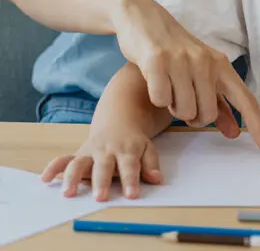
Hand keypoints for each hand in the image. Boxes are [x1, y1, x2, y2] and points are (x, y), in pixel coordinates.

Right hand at [41, 126, 160, 201]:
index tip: (132, 195)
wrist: (119, 119)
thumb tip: (157, 178)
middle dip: (102, 182)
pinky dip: (53, 167)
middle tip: (100, 198)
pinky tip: (46, 178)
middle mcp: (107, 151)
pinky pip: (63, 159)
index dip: (131, 180)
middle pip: (104, 166)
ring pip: (79, 163)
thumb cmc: (134, 141)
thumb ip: (151, 163)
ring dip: (73, 177)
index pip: (130, 166)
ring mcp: (91, 151)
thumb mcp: (147, 147)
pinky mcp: (78, 154)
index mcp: (127, 149)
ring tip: (69, 193)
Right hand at [111, 0, 259, 155]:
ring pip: (184, 111)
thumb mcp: (202, 73)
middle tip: (182, 98)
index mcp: (222, 65)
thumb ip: (219, 104)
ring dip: (174, 107)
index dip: (259, 128)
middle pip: (207, 115)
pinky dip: (157, 98)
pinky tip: (155, 80)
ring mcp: (182, 61)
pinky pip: (162, 100)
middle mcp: (206, 62)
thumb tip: (235, 133)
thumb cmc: (176, 52)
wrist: (145, 20)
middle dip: (193, 117)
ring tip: (169, 85)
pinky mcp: (157, 61)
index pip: (246, 101)